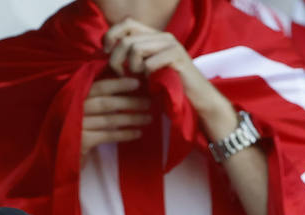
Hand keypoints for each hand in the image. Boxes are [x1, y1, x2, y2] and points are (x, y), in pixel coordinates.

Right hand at [81, 76, 151, 162]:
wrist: (58, 152)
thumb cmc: (73, 125)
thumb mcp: (79, 106)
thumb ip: (95, 96)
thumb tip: (121, 83)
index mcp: (74, 94)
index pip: (99, 86)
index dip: (119, 84)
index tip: (138, 83)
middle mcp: (74, 107)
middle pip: (107, 103)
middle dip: (130, 102)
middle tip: (149, 102)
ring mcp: (77, 125)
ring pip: (110, 120)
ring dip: (132, 118)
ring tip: (148, 118)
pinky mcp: (82, 141)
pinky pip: (108, 135)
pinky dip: (124, 134)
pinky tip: (137, 133)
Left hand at [102, 18, 236, 140]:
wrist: (198, 100)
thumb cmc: (170, 87)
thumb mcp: (146, 70)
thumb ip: (131, 58)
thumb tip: (107, 52)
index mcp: (155, 36)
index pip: (126, 23)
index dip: (111, 35)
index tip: (106, 53)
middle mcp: (163, 36)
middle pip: (127, 39)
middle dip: (116, 60)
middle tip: (120, 75)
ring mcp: (172, 45)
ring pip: (136, 48)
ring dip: (131, 68)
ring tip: (138, 79)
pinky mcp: (178, 57)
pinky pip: (150, 62)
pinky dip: (146, 75)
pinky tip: (152, 82)